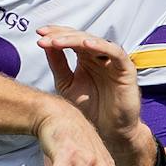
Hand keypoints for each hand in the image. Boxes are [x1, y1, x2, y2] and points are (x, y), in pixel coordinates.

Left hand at [39, 27, 155, 165]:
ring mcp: (113, 61)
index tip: (39, 34)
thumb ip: (58, 65)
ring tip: (58, 41)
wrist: (107, 131)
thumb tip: (45, 44)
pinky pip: (115, 52)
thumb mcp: (67, 85)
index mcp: (86, 58)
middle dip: (61, 35)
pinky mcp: (126, 69)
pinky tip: (86, 44)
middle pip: (80, 37)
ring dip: (76, 39)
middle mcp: (99, 57)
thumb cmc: (90, 110)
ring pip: (95, 41)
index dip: (55, 34)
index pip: (71, 39)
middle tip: (45, 37)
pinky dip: (101, 46)